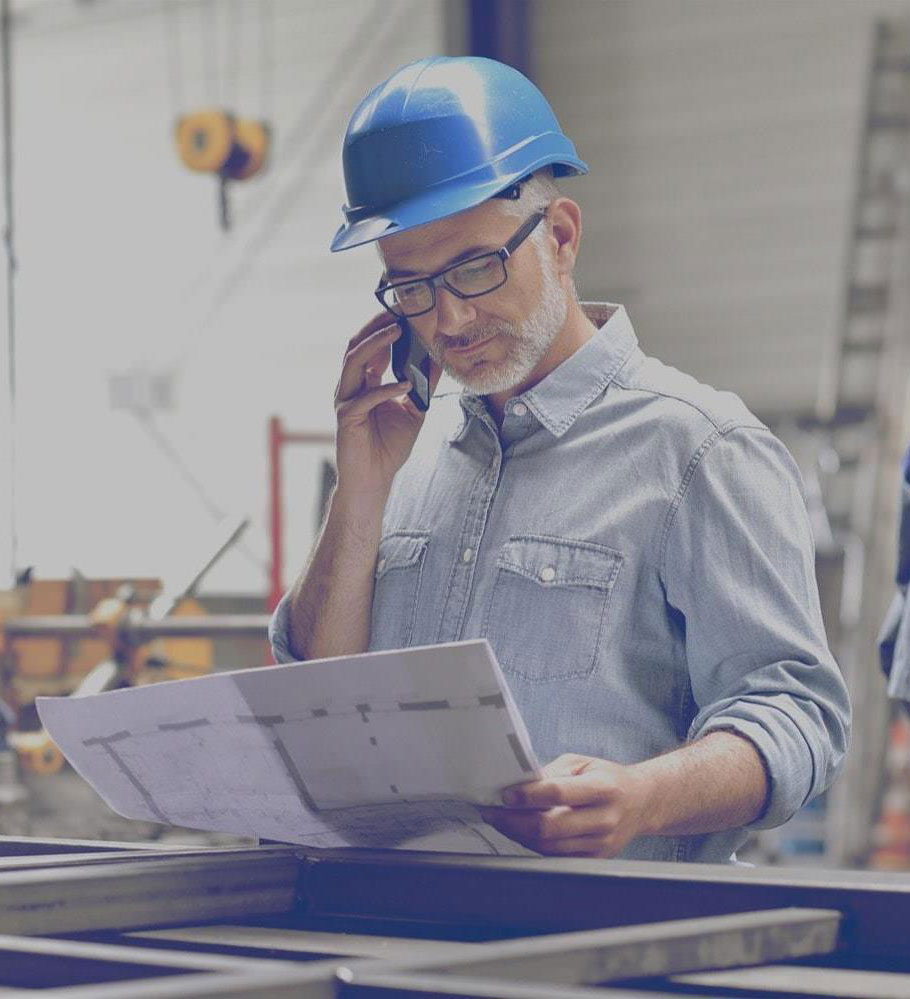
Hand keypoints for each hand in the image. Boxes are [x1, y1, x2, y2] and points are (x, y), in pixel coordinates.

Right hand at [334, 312, 440, 496]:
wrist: (373, 480)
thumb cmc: (389, 447)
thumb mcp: (415, 411)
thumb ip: (423, 386)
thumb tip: (439, 360)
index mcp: (365, 383)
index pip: (372, 347)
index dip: (386, 328)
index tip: (407, 312)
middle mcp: (351, 386)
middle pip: (358, 345)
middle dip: (377, 325)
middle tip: (399, 310)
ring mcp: (345, 400)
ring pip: (354, 361)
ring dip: (376, 344)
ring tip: (398, 332)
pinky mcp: (345, 417)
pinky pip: (365, 397)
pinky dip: (386, 388)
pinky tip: (405, 382)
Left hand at [478, 753, 652, 857]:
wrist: (642, 803)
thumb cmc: (609, 779)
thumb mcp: (582, 763)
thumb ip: (552, 772)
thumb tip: (520, 785)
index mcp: (603, 788)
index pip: (558, 794)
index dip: (527, 796)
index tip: (505, 795)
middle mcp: (604, 818)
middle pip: (549, 827)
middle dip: (513, 821)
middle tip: (492, 812)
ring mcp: (601, 843)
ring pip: (549, 846)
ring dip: (518, 835)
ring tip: (501, 821)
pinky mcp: (595, 858)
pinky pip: (556, 856)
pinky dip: (534, 844)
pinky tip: (521, 832)